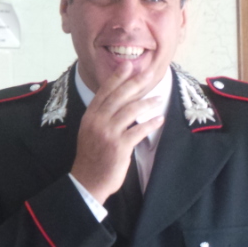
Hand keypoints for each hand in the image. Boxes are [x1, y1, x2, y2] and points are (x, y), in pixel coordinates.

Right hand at [70, 62, 163, 202]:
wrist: (87, 181)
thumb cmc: (92, 156)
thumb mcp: (90, 131)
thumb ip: (101, 116)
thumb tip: (118, 101)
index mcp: (90, 116)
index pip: (105, 92)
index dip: (117, 77)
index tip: (128, 65)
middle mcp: (98, 122)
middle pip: (119, 96)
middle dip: (136, 83)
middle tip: (149, 73)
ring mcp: (108, 134)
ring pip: (131, 111)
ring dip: (147, 103)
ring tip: (158, 98)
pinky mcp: (119, 147)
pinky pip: (138, 131)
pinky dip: (150, 124)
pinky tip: (159, 119)